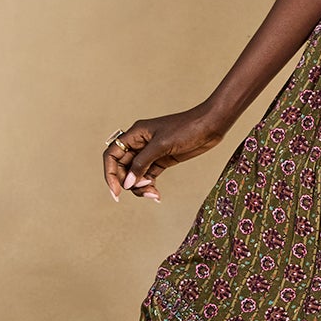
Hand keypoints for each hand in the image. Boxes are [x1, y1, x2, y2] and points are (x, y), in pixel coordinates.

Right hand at [102, 105, 225, 202]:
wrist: (210, 125)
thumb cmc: (186, 128)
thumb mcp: (162, 145)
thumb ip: (142, 163)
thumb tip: (127, 183)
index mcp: (135, 134)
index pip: (112, 155)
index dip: (110, 173)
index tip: (117, 191)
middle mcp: (139, 144)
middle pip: (122, 167)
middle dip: (128, 182)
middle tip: (143, 192)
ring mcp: (151, 153)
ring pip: (135, 174)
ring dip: (140, 187)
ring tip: (154, 194)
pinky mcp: (162, 160)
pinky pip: (148, 176)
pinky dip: (150, 186)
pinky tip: (157, 195)